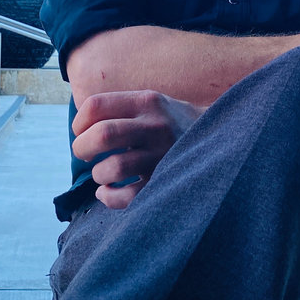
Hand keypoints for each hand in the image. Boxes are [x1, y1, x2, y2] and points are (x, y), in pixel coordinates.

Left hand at [71, 89, 203, 208]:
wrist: (221, 139)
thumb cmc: (173, 123)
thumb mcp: (153, 102)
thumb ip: (120, 107)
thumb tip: (78, 122)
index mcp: (147, 102)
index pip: (96, 105)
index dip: (79, 121)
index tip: (81, 131)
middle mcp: (155, 127)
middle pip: (102, 135)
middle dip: (82, 148)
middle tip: (85, 153)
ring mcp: (162, 156)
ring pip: (113, 168)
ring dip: (98, 175)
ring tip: (103, 174)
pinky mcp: (166, 181)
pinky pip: (128, 197)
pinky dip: (109, 197)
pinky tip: (108, 192)